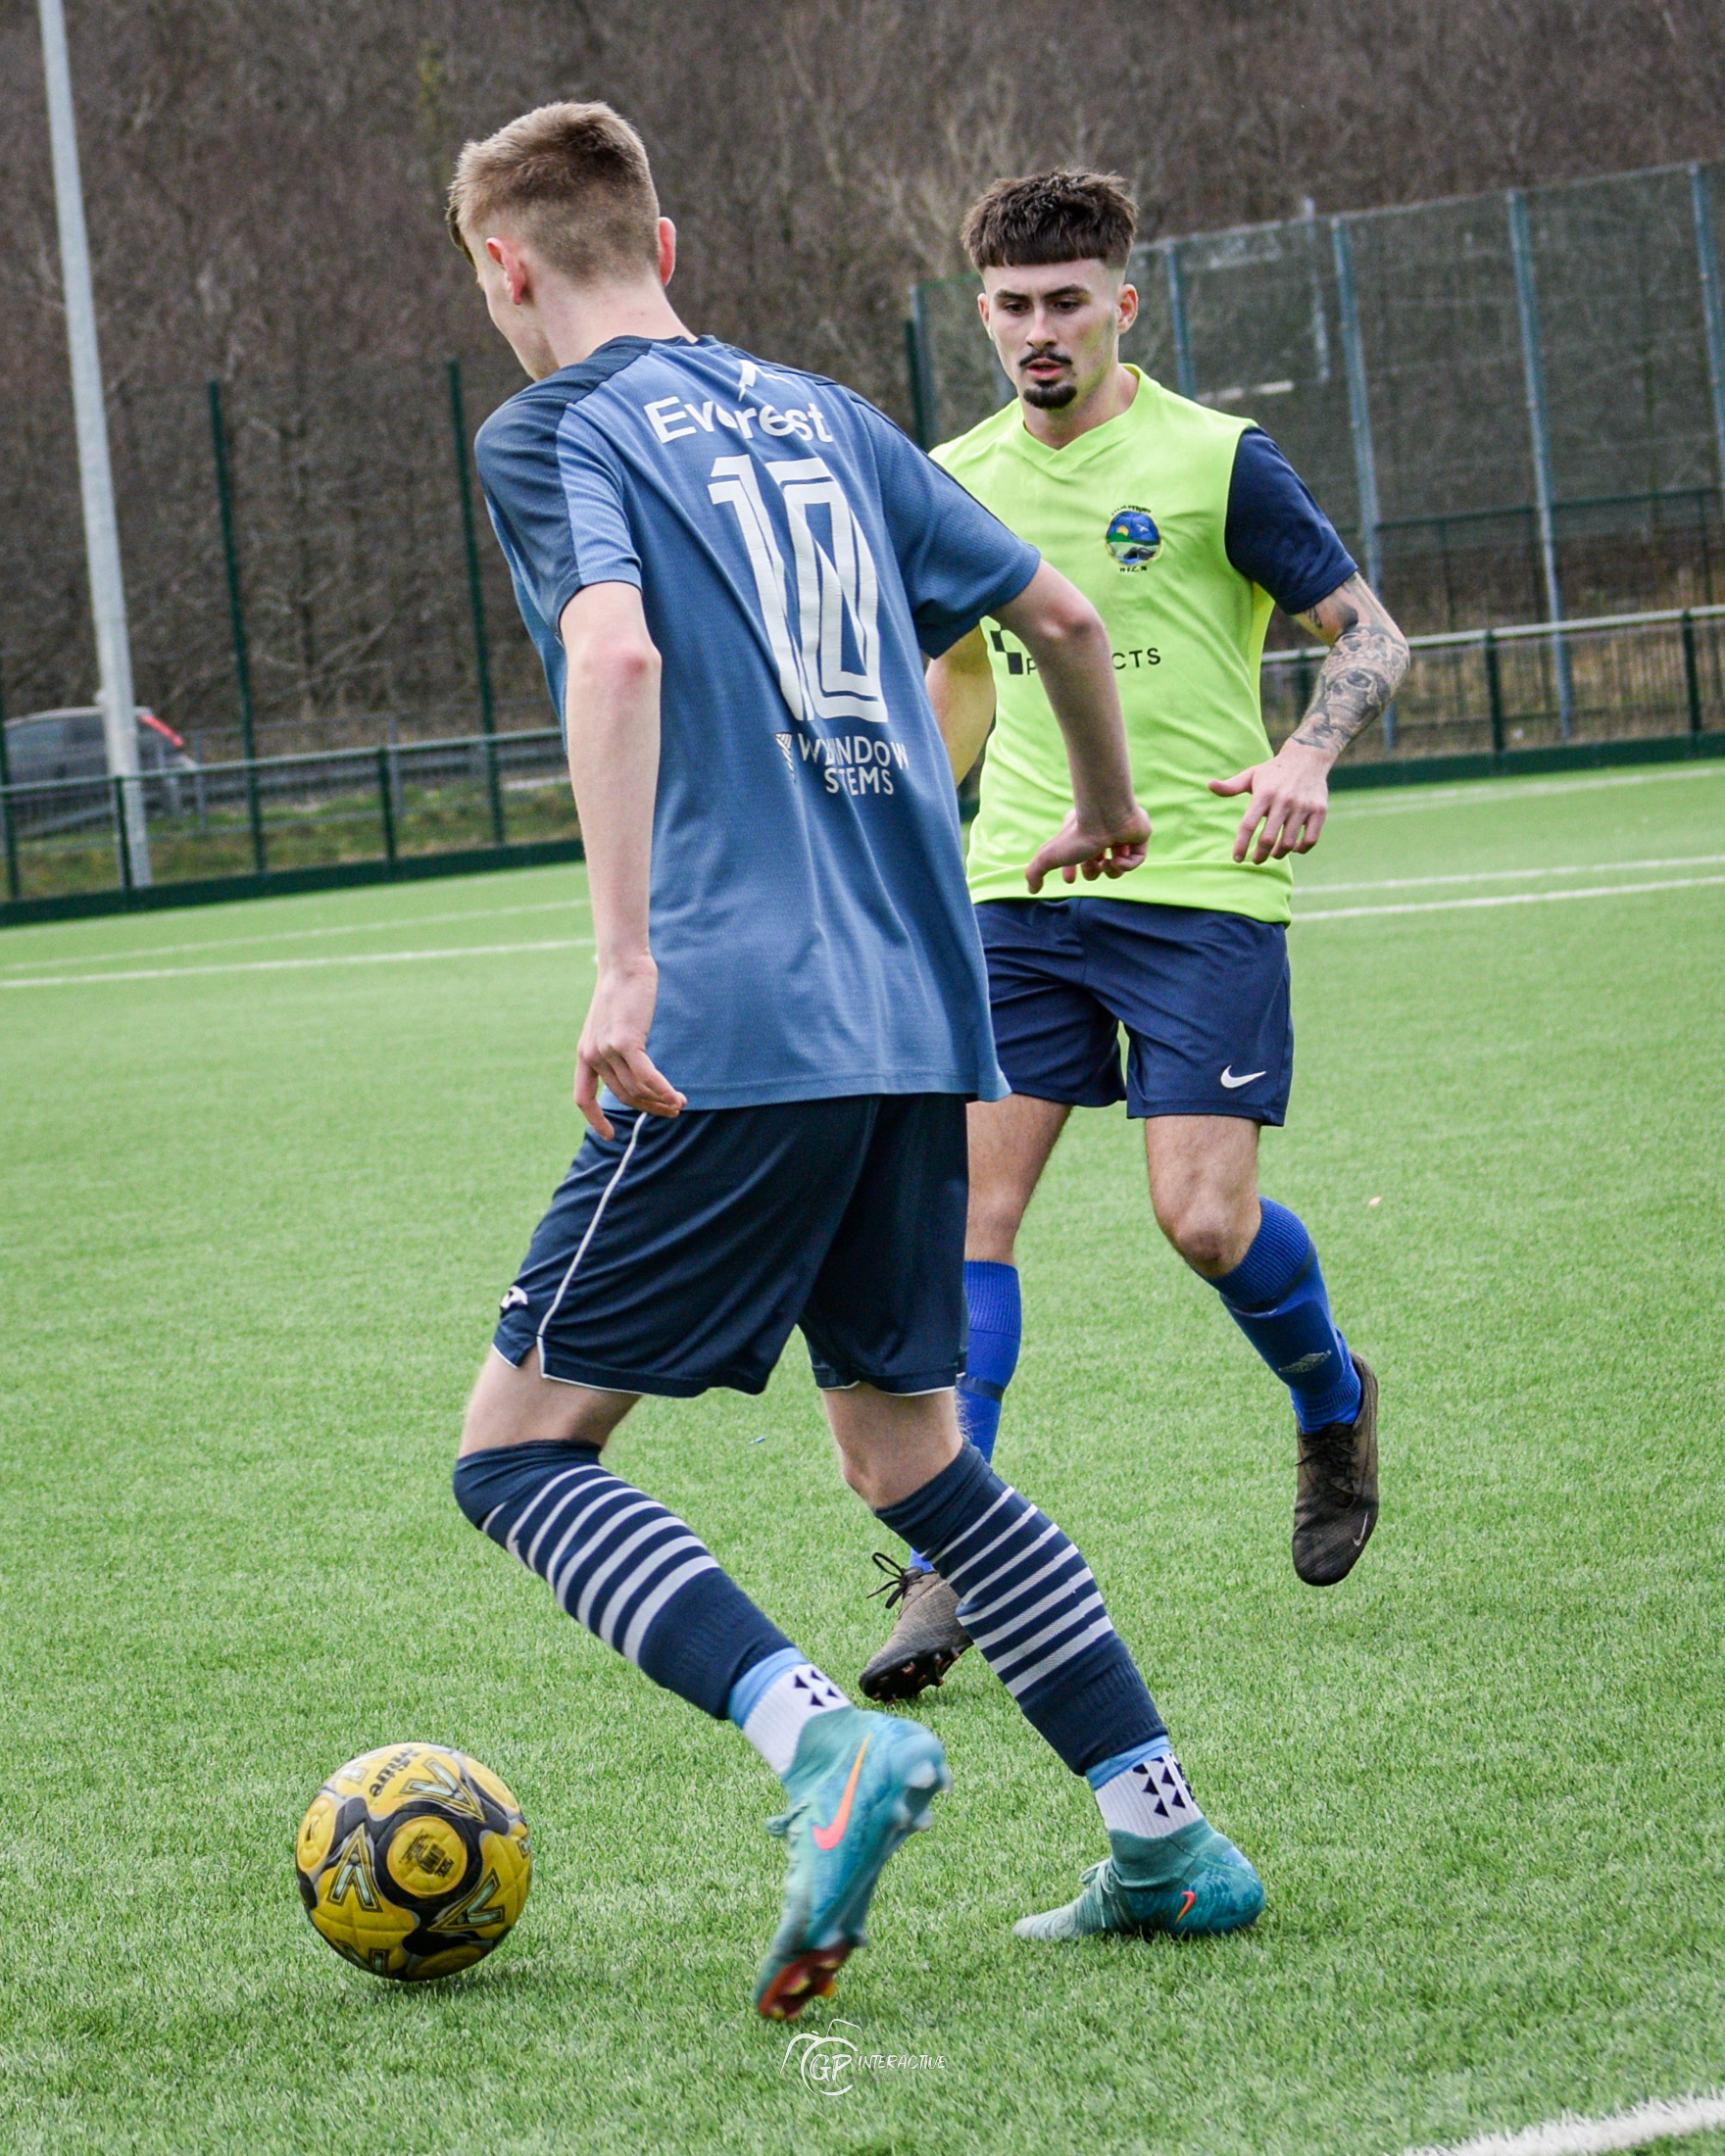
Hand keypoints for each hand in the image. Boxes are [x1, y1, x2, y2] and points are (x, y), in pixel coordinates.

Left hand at [574, 954, 685, 1138]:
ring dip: (661, 1100)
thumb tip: (636, 1072)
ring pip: (638, 1088)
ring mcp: (607, 1050)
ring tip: (679, 1103)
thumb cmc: (623, 992)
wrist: (623, 965)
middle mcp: (592, 1055)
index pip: (583, 1097)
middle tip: (670, 1111)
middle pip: (623, 1095)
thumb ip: (617, 1049)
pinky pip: (647, 1077)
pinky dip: (663, 1091)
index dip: (595, 1120)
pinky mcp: (625, 1042)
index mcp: (584, 1054)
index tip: (610, 1137)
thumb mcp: (613, 1025)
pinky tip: (676, 1097)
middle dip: (648, 1108)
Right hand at [1023, 800, 1151, 893]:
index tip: (1070, 880)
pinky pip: (1136, 859)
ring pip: (1118, 864)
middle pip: (1097, 861)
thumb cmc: (1078, 835)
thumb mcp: (1048, 857)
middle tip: (1091, 868)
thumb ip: (1035, 873)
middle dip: (1092, 872)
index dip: (1072, 871)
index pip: (1076, 854)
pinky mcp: (1140, 836)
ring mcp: (1122, 833)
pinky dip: (1127, 866)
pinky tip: (1118, 860)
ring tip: (1107, 865)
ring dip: (1111, 871)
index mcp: (1081, 831)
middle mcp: (1101, 830)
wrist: (1107, 817)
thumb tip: (1032, 890)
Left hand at [1209, 742, 1330, 863]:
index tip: (1237, 858)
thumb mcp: (1251, 775)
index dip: (1241, 844)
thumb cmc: (1273, 771)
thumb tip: (1209, 785)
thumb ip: (1231, 786)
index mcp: (1264, 793)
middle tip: (1256, 860)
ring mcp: (1303, 806)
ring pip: (1289, 842)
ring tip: (1273, 854)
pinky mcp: (1320, 811)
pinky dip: (1301, 849)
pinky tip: (1294, 848)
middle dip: (1260, 855)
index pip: (1248, 824)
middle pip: (1268, 838)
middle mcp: (1284, 800)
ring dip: (1279, 854)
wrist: (1308, 757)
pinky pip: (1310, 840)